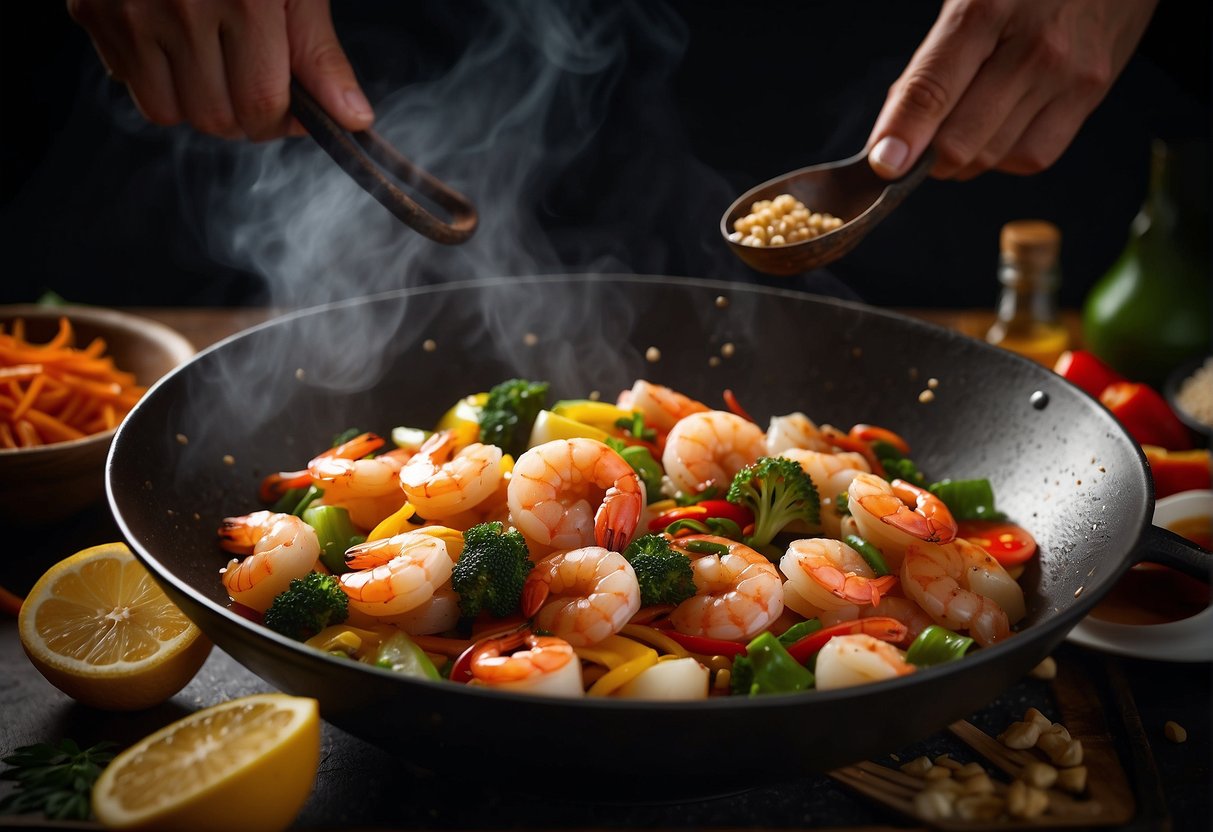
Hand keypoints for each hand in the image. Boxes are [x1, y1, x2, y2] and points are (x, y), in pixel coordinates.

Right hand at [66, 0, 373, 140]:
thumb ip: (318, 53)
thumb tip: (353, 119)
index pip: (261, 105)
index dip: (283, 123)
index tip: (295, 113)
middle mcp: (181, 7)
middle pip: (216, 118)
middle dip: (244, 117)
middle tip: (257, 84)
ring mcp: (128, 10)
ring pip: (166, 112)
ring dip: (197, 104)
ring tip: (216, 64)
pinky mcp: (91, 10)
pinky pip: (127, 81)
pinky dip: (156, 77)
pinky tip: (175, 41)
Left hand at [866, 0, 1157, 179]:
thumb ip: (931, 61)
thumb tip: (896, 130)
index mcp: (984, 10)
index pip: (931, 89)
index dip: (902, 134)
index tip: (884, 165)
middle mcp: (1030, 45)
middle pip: (960, 140)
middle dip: (927, 159)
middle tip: (916, 151)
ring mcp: (1065, 73)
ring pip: (992, 156)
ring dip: (962, 162)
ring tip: (958, 134)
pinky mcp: (1090, 93)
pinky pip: (1034, 156)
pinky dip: (1004, 159)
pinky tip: (997, 134)